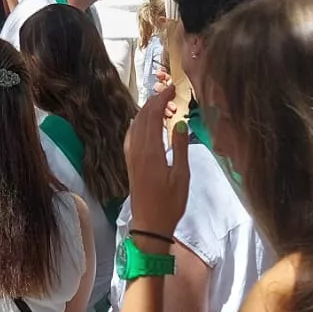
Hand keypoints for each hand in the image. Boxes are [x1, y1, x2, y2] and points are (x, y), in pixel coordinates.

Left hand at [125, 87, 189, 233]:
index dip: (161, 98)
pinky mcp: (130, 162)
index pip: (153, 115)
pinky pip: (132, 135)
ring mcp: (131, 155)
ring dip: (147, 110)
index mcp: (151, 151)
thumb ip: (180, 147)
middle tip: (170, 92)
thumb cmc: (170, 202)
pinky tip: (146, 123)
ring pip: (135, 124)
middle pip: (143, 117)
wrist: (150, 224)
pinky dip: (140, 123)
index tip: (173, 87)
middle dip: (154, 100)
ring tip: (162, 104)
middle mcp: (137, 150)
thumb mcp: (182, 175)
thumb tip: (180, 122)